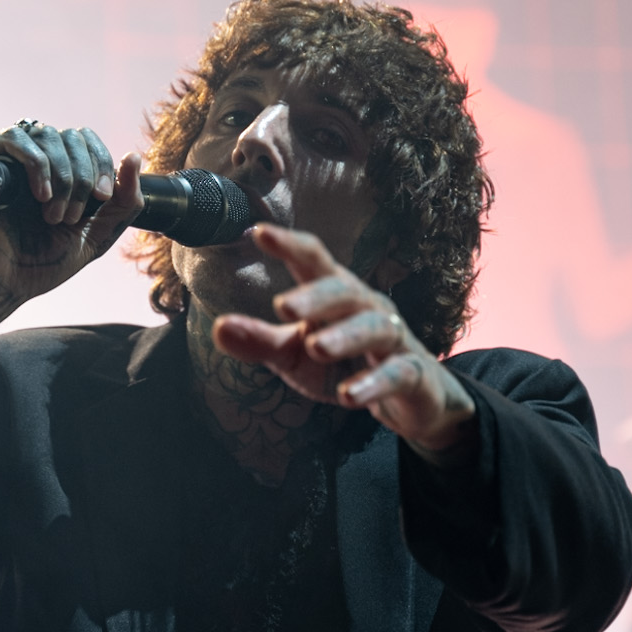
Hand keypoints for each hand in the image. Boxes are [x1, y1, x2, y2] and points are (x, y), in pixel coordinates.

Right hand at [0, 124, 142, 346]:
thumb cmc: (40, 264)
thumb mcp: (95, 234)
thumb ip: (123, 202)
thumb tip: (135, 156)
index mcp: (52, 168)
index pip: (84, 139)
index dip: (100, 161)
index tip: (103, 198)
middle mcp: (25, 157)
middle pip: (68, 136)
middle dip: (81, 176)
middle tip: (72, 216)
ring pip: (45, 134)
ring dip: (61, 176)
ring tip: (54, 214)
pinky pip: (13, 138)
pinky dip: (36, 163)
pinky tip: (40, 196)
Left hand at [211, 223, 476, 458]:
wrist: (412, 397)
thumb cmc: (346, 364)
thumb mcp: (297, 357)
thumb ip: (262, 342)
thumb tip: (218, 328)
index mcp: (335, 295)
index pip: (314, 260)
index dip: (290, 245)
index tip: (259, 233)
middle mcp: (367, 307)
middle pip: (345, 291)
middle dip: (316, 296)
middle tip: (283, 305)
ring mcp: (394, 339)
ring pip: (375, 327)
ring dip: (345, 336)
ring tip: (315, 348)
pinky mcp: (413, 374)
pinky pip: (396, 374)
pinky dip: (373, 383)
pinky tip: (349, 395)